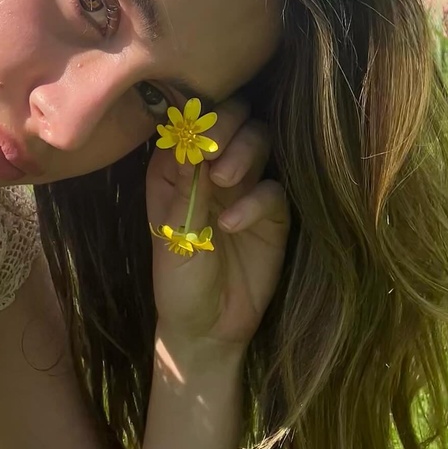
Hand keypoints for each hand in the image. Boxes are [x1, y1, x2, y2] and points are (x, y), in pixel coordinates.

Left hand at [145, 100, 289, 349]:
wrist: (208, 329)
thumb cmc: (177, 281)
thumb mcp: (173, 236)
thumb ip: (185, 189)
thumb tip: (190, 140)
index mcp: (175, 168)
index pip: (189, 123)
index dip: (195, 119)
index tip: (194, 134)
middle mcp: (211, 169)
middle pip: (232, 120)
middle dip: (225, 126)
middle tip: (214, 152)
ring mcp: (246, 187)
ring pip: (258, 141)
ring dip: (243, 152)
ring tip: (224, 182)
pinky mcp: (273, 213)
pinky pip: (273, 190)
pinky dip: (256, 200)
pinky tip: (232, 224)